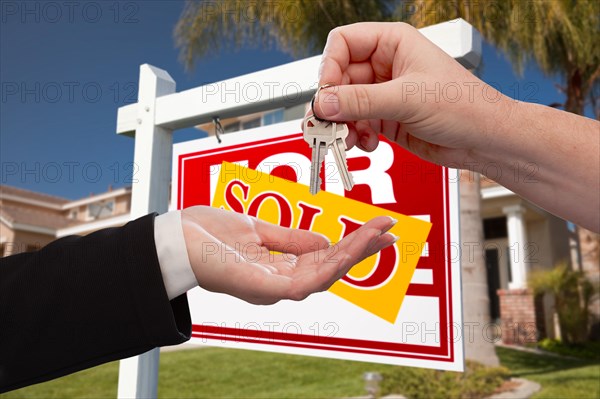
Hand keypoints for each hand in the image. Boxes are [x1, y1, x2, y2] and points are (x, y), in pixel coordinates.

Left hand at [181, 206, 396, 304]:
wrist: (172, 237)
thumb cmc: (208, 234)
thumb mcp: (258, 229)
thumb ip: (291, 239)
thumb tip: (324, 242)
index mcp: (278, 268)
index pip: (324, 260)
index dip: (352, 246)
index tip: (377, 228)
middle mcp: (277, 283)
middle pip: (330, 271)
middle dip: (361, 251)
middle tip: (389, 232)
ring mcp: (270, 288)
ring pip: (322, 278)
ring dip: (352, 257)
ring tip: (377, 237)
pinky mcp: (260, 288)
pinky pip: (303, 284)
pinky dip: (328, 268)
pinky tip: (346, 252)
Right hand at [309, 22, 512, 167]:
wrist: (485, 140)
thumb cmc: (464, 106)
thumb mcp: (408, 99)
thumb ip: (361, 101)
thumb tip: (324, 103)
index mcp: (393, 43)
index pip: (343, 43)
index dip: (330, 67)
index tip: (327, 93)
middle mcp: (385, 66)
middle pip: (339, 78)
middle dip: (333, 103)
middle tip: (327, 125)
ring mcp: (384, 93)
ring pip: (344, 105)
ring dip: (342, 124)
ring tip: (348, 139)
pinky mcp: (386, 118)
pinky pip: (356, 124)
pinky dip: (356, 136)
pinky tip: (368, 143)